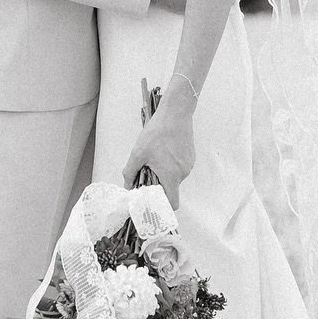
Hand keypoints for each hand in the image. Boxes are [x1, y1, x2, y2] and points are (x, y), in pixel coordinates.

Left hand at [121, 87, 195, 207]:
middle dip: (159, 184)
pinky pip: (179, 167)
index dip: (162, 205)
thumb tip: (127, 186)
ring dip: (164, 173)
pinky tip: (164, 151)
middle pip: (171, 188)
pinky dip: (171, 164)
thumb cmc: (157, 132)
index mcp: (171, 176)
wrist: (175, 113)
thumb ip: (130, 172)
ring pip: (174, 177)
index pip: (172, 203)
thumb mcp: (138, 153)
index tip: (152, 201)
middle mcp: (183, 173)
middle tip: (147, 172)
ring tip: (155, 157)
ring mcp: (188, 165)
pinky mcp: (190, 156)